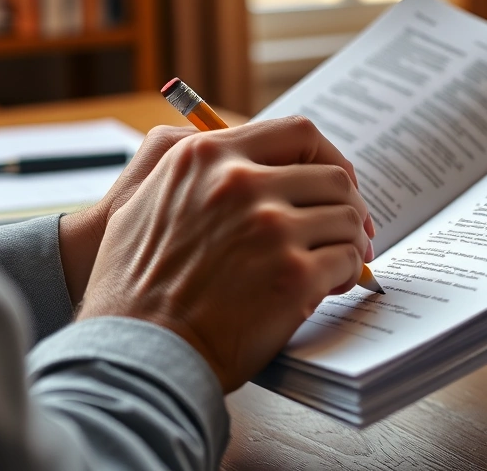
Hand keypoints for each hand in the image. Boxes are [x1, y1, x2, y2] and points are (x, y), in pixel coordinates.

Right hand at [77, 116, 374, 391]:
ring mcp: (270, 227)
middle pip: (332, 177)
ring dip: (351, 241)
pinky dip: (347, 273)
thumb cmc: (134, 289)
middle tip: (352, 230)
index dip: (327, 158)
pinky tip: (332, 286)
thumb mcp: (145, 203)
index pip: (296, 134)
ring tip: (342, 263)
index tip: (334, 183)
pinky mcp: (293, 274)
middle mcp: (240, 183)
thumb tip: (250, 170)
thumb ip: (198, 175)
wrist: (137, 352)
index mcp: (207, 157)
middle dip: (349, 204)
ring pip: (346, 218)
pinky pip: (346, 260)